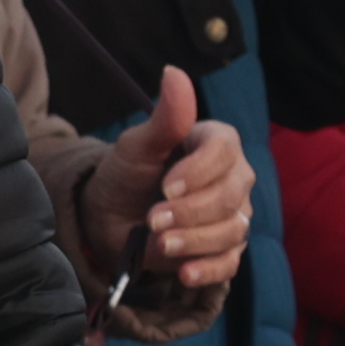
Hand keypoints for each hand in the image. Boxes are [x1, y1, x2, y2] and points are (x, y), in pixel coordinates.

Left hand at [77, 66, 250, 300]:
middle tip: (152, 219)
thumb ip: (165, 116)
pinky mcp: (225, 250)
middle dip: (192, 211)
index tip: (166, 186)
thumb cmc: (127, 175)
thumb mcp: (137, 145)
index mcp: (217, 145)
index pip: (226, 151)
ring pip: (232, 230)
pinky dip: (208, 270)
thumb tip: (174, 72)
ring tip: (159, 243)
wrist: (111, 219)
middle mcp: (233, 179)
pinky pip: (231, 263)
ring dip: (195, 240)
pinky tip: (184, 273)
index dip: (200, 170)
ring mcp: (233, 216)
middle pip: (231, 196)